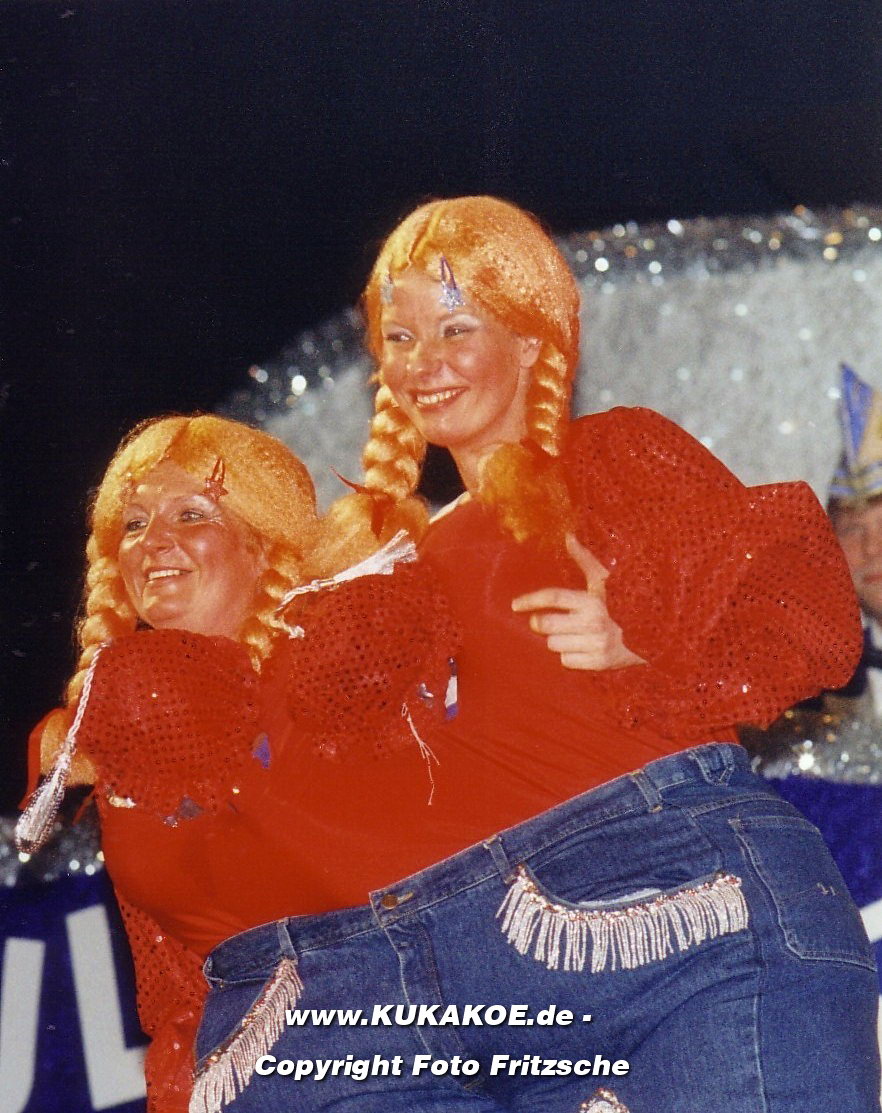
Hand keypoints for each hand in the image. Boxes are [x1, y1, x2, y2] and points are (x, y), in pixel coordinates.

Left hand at [511, 535, 644, 670]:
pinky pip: (566, 661)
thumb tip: (569, 536)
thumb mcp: (604, 581)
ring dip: (558, 639)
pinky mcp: (599, 663)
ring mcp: (596, 644)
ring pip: (553, 644)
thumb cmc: (622, 602)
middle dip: (540, 622)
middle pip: (545, 624)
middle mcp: (593, 622)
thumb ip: (584, 560)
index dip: (530, 600)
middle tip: (544, 621)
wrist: (653, 634)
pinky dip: (570, 655)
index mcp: (592, 599)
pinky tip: (583, 646)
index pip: (552, 597)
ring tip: (575, 633)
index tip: (515, 605)